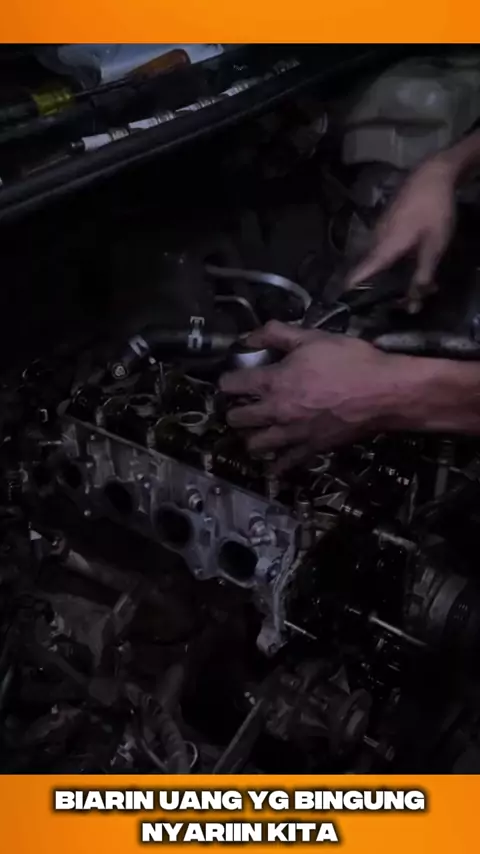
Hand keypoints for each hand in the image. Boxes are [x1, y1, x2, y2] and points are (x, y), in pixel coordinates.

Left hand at [219, 321, 414, 471]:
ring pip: (255, 445)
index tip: (229, 381)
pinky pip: (284, 464)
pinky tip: (273, 461)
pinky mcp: (311, 450)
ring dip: (249, 438)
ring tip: (255, 431)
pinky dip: (275, 464)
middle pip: (237, 419)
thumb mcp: (313, 337)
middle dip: (233, 412)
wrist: (384, 392)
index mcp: (275, 381)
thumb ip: (276, 334)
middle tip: (240, 406)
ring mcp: (293, 434)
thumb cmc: (350, 361)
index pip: (233, 385)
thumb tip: (249, 337)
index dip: (226, 382)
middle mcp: (277, 411)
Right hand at [347, 156, 456, 312]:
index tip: (340, 301)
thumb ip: (423, 273)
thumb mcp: (435, 245)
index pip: (361, 272)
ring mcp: (380, 229)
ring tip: (392, 287)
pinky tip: (399, 263)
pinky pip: (381, 246)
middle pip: (368, 268)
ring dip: (381, 272)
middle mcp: (376, 239)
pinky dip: (387, 258)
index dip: (351, 287)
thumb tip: (414, 301)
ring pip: (376, 257)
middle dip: (371, 286)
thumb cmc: (433, 210)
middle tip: (379, 303)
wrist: (432, 174)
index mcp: (385, 247)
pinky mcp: (386, 222)